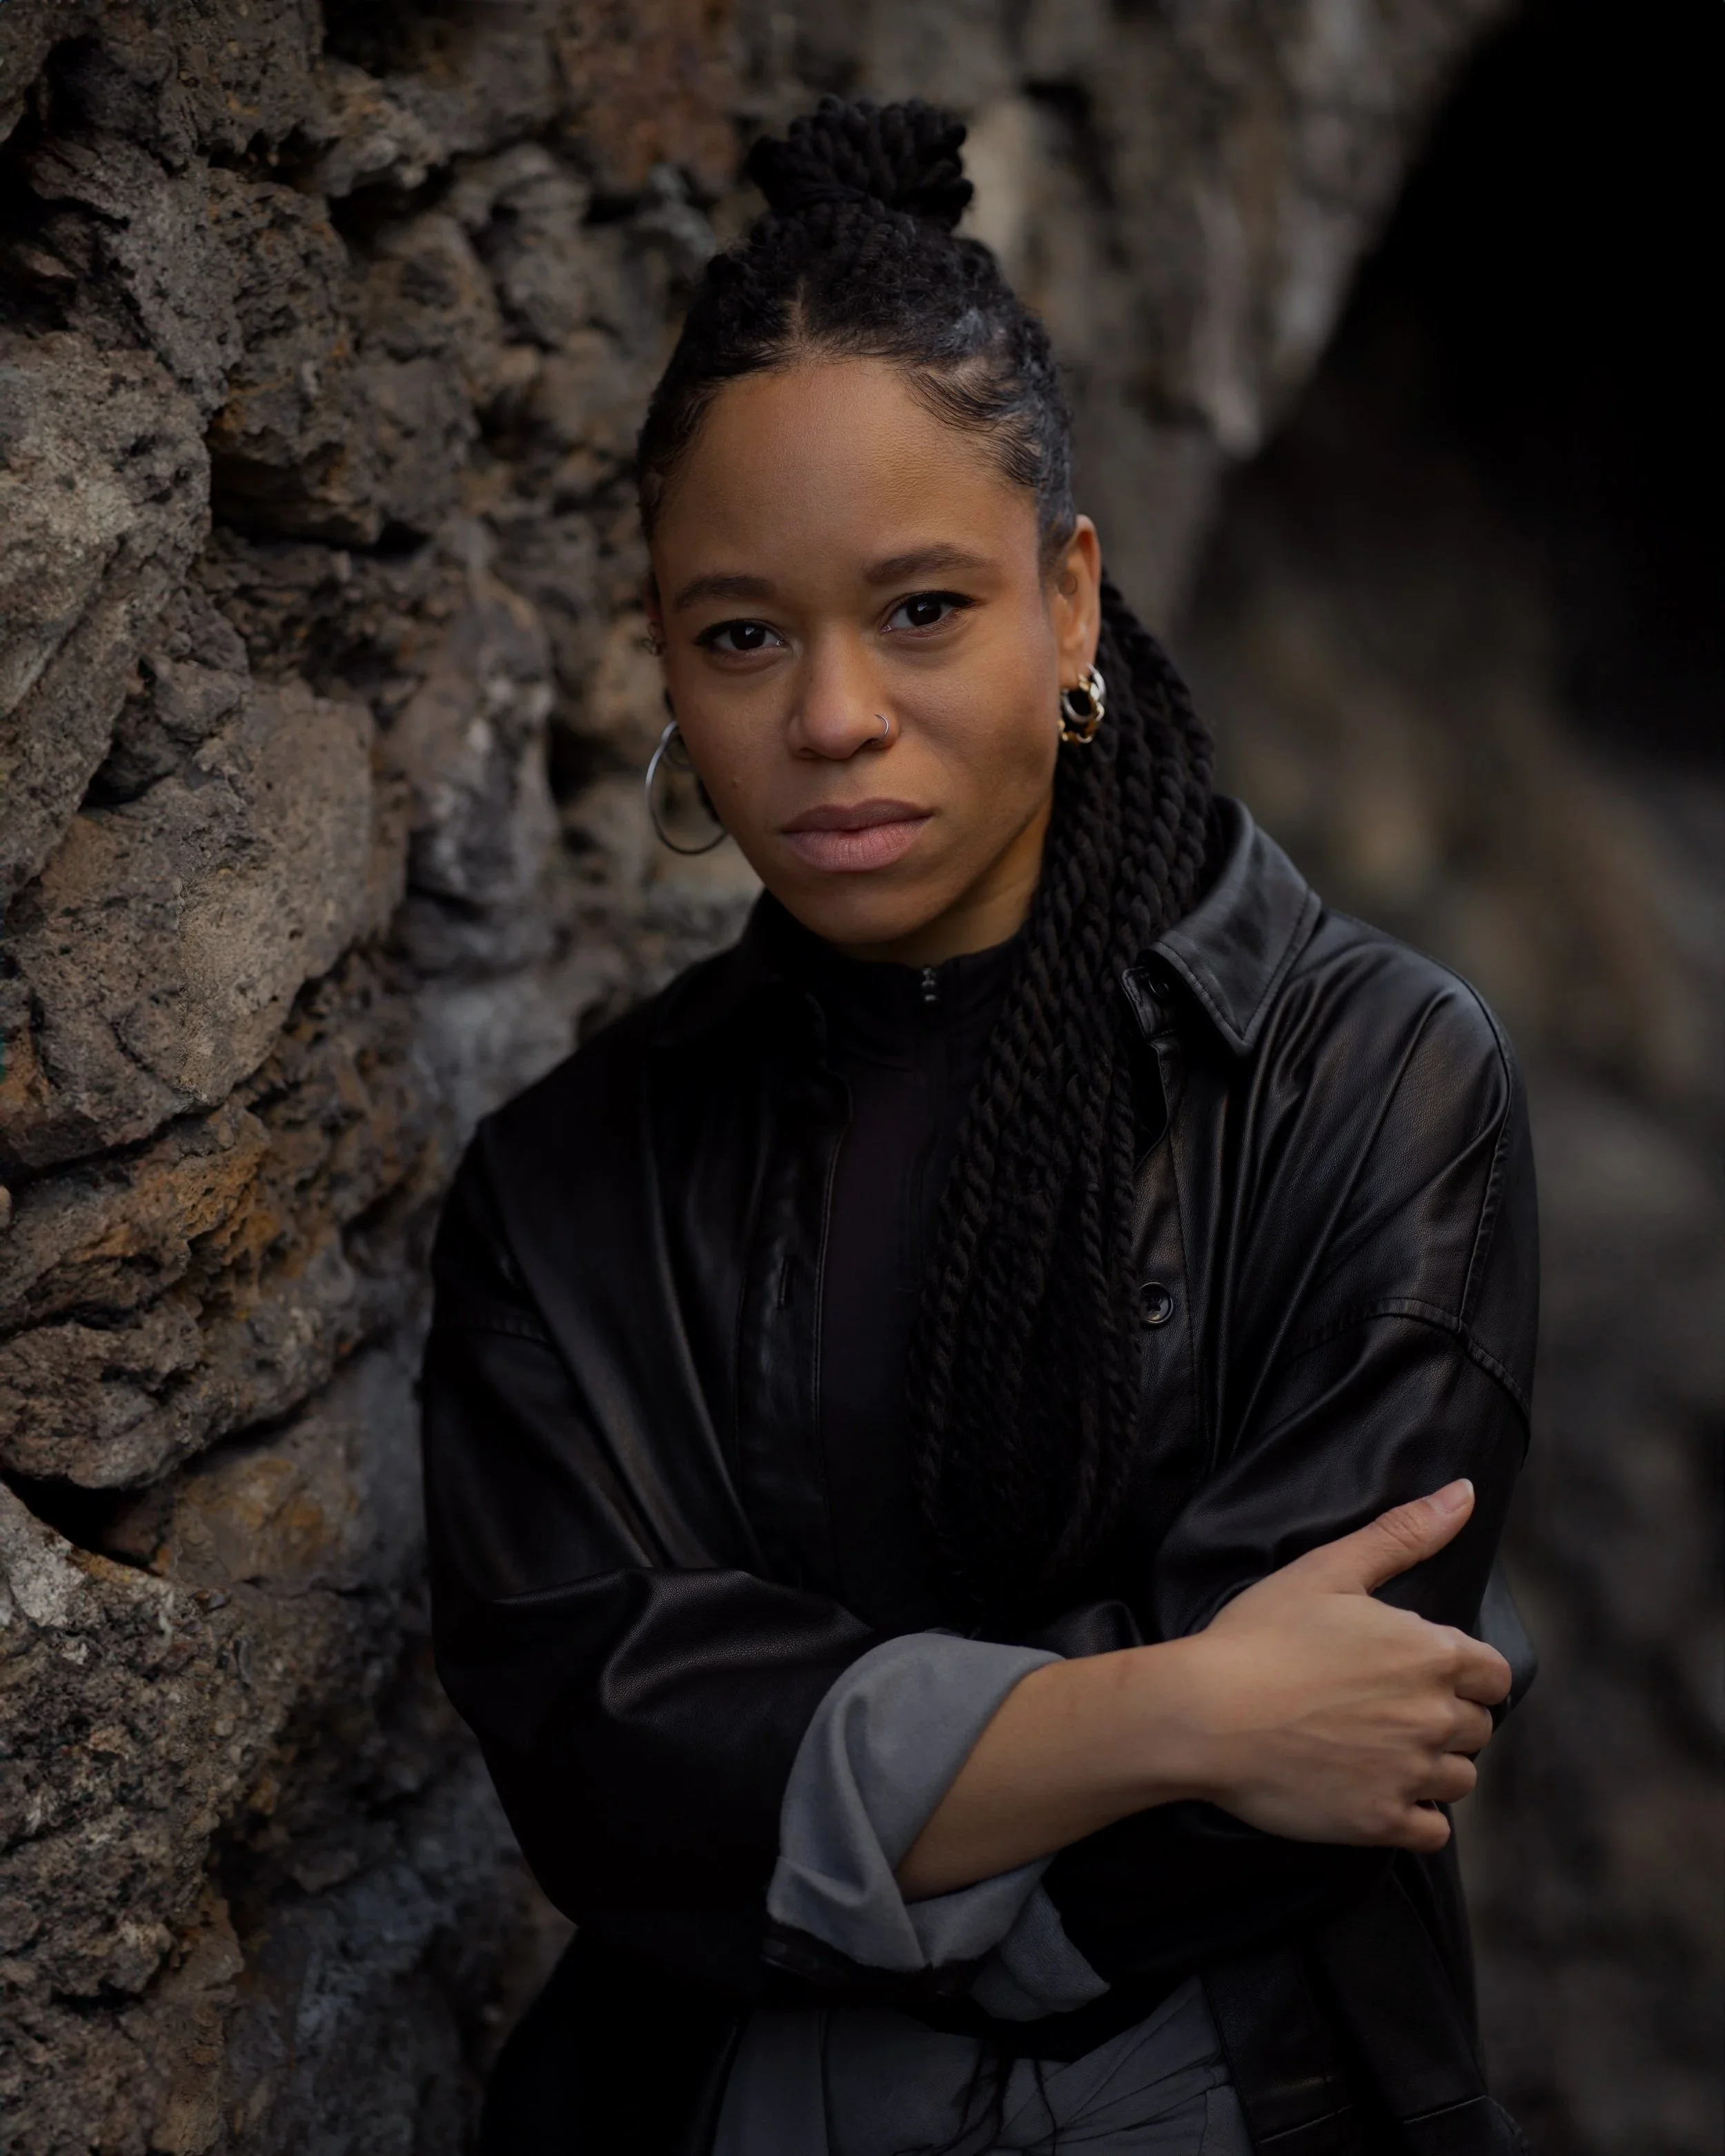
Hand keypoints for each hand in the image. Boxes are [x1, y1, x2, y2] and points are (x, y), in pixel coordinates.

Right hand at [1170, 1480, 1511, 1851]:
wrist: (1204, 1713)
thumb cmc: (1260, 1636)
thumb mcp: (1328, 1570)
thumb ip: (1403, 1533)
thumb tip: (1465, 1492)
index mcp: (1431, 1652)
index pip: (1493, 1675)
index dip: (1463, 1673)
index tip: (1419, 1674)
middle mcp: (1434, 1716)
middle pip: (1477, 1728)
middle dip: (1443, 1718)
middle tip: (1385, 1710)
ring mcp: (1410, 1774)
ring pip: (1458, 1780)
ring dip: (1430, 1767)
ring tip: (1376, 1751)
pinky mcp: (1382, 1822)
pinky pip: (1433, 1831)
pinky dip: (1413, 1816)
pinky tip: (1372, 1791)